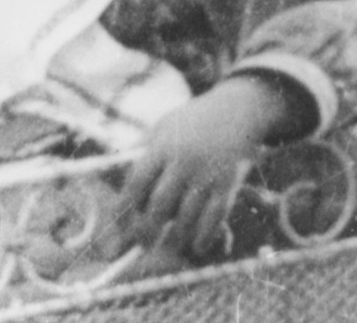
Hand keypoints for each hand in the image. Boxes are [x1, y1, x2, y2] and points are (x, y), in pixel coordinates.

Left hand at [121, 77, 295, 257]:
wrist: (237, 109)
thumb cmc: (192, 121)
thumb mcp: (163, 126)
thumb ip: (142, 150)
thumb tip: (120, 178)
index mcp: (162, 146)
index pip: (136, 182)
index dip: (125, 207)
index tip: (119, 226)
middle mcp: (183, 161)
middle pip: (160, 203)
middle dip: (148, 229)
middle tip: (142, 245)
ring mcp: (207, 173)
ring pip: (187, 215)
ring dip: (176, 237)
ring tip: (168, 247)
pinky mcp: (228, 183)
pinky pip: (215, 216)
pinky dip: (205, 235)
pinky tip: (197, 247)